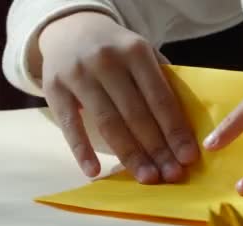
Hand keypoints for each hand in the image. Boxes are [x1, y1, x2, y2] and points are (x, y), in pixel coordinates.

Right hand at [39, 12, 198, 183]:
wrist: (70, 30)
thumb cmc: (117, 52)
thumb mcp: (142, 55)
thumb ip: (162, 82)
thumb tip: (187, 128)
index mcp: (136, 52)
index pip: (161, 98)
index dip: (175, 130)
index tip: (188, 157)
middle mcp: (107, 61)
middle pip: (136, 114)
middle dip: (157, 149)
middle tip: (172, 175)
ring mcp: (78, 74)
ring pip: (108, 123)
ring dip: (130, 155)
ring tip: (147, 178)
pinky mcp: (54, 89)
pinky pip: (70, 125)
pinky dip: (82, 150)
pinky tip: (94, 172)